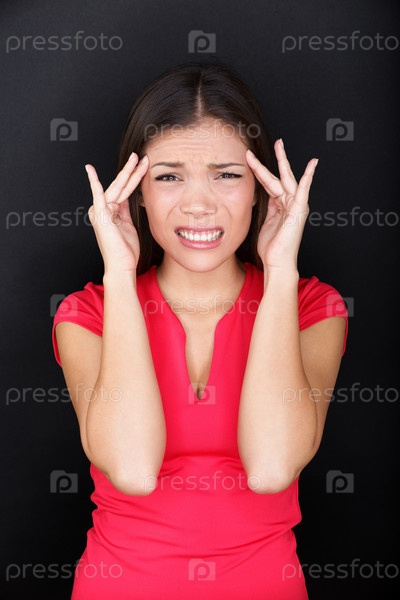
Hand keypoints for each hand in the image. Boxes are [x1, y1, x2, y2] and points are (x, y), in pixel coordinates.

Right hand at [85, 153, 148, 275]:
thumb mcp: (129, 226)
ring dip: (127, 172)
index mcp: (111, 211)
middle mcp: (104, 209)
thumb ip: (126, 211)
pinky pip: (97, 195)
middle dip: (132, 170)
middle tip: (140, 156)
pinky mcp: (100, 214)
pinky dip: (94, 182)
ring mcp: (100, 211)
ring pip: (117, 187)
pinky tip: (90, 170)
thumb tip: (128, 198)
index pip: (125, 190)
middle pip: (121, 185)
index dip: (134, 177)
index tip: (143, 166)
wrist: (121, 265)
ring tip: (136, 159)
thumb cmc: (126, 250)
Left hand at [246, 139, 317, 272]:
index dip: (261, 170)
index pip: (269, 183)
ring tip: (280, 144)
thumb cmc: (271, 247)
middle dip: (276, 159)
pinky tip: (312, 164)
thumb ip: (267, 208)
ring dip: (282, 161)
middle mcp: (289, 203)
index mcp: (280, 206)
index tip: (252, 159)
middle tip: (276, 142)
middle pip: (279, 176)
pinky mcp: (300, 210)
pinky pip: (304, 190)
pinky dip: (308, 176)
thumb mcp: (265, 223)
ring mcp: (295, 206)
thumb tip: (262, 198)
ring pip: (286, 179)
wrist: (278, 262)